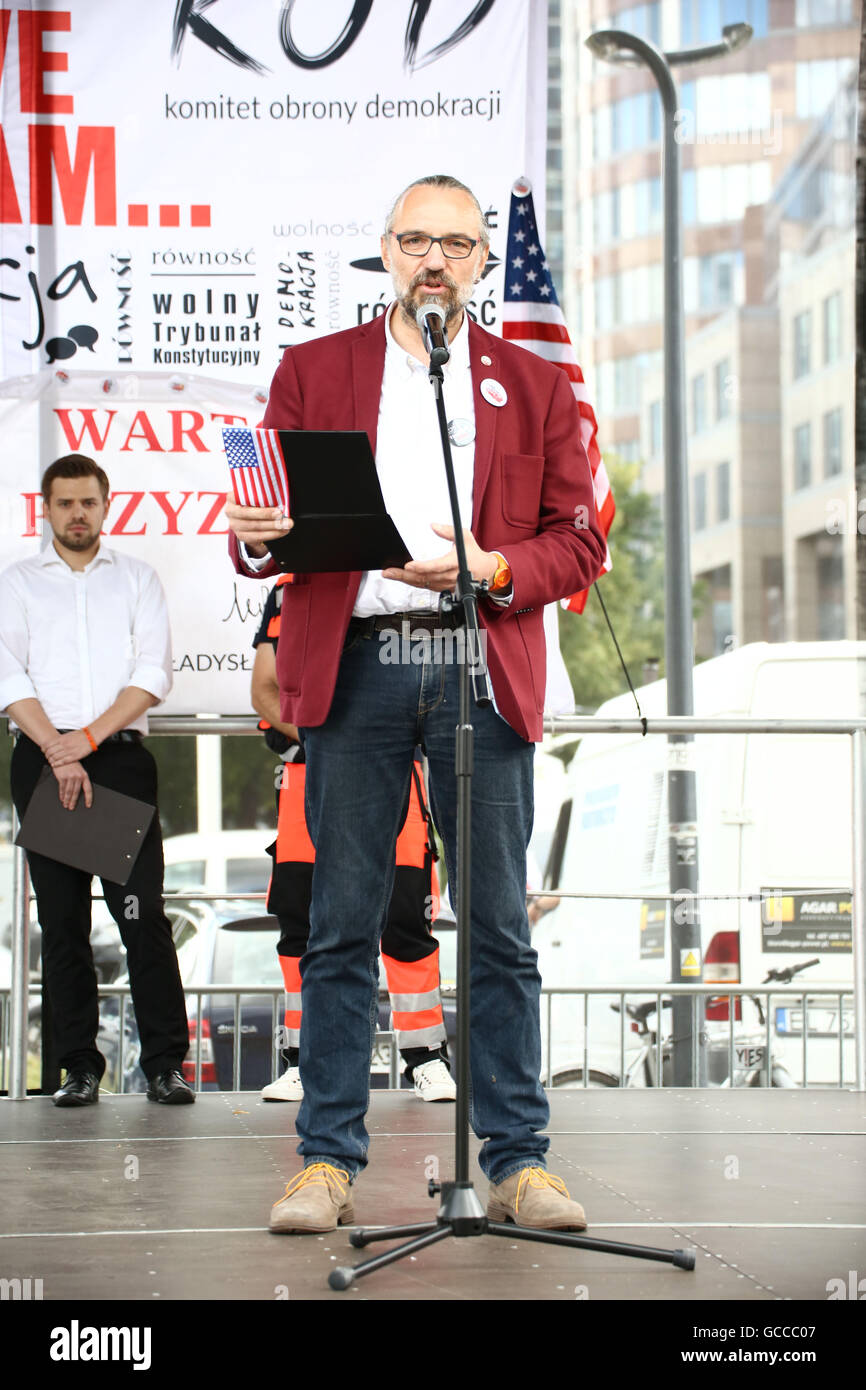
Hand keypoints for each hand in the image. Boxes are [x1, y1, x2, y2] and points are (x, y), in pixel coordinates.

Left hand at [43, 730, 92, 766]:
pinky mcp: (74, 756)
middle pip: (50, 752)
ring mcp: (69, 751)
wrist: (90, 736)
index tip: (43, 751)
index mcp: (62, 739)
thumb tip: (53, 743)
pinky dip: (57, 764)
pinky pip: (63, 761)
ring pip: (55, 757)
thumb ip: (60, 739)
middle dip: (47, 755)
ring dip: (51, 760)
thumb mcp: (67, 735)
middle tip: (47, 757)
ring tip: (51, 761)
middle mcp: (64, 745)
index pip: (48, 745)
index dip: (44, 749)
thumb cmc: (80, 735)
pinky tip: (54, 764)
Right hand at [52, 761, 92, 810]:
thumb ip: (79, 780)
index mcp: (84, 775)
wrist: (61, 756)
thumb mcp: (78, 770)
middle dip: (74, 801)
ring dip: (67, 800)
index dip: (88, 798)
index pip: (88, 789)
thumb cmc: (70, 763)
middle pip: (77, 793)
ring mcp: (70, 777)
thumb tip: (77, 792)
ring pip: (69, 792)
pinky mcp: (62, 777)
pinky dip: (62, 795)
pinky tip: (62, 798)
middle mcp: (78, 776)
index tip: (88, 805)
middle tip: (72, 807)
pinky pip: (62, 789)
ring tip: (66, 805)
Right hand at [224, 493, 291, 555]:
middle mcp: (230, 511)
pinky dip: (273, 534)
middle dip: (266, 515)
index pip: (240, 497)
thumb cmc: (255, 502)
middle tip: (281, 514)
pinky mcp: (242, 536)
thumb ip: (262, 495)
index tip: (273, 504)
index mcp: (232, 497)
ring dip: (273, 526)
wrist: (251, 517)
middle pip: (247, 514)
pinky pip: (258, 537)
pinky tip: (282, 531)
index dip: (255, 500)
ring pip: (254, 526)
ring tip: (286, 524)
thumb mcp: (256, 495)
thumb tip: (280, 497)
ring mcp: (235, 525)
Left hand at [382, 523, 497, 592]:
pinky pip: (425, 586)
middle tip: (389, 572)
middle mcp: (449, 576)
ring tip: (390, 574)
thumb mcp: (464, 536)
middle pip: (424, 578)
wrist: (485, 571)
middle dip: (404, 575)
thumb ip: (448, 531)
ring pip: (423, 584)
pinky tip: (402, 578)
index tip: (408, 565)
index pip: (436, 567)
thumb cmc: (473, 554)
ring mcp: (445, 584)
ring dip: (405, 580)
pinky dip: (413, 583)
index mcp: (455, 563)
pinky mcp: (443, 588)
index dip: (421, 567)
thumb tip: (433, 526)